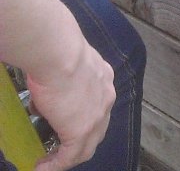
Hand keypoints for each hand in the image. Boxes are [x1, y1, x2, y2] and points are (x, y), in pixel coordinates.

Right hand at [29, 39, 114, 170]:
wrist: (60, 55)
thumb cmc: (59, 50)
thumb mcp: (68, 61)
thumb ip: (64, 75)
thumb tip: (47, 85)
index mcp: (103, 78)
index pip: (98, 105)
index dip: (84, 117)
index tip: (65, 122)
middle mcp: (106, 98)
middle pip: (98, 128)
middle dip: (80, 140)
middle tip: (61, 147)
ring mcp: (97, 116)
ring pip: (87, 145)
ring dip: (69, 155)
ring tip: (52, 161)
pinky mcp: (82, 130)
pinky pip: (70, 155)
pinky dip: (56, 164)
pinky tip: (43, 167)